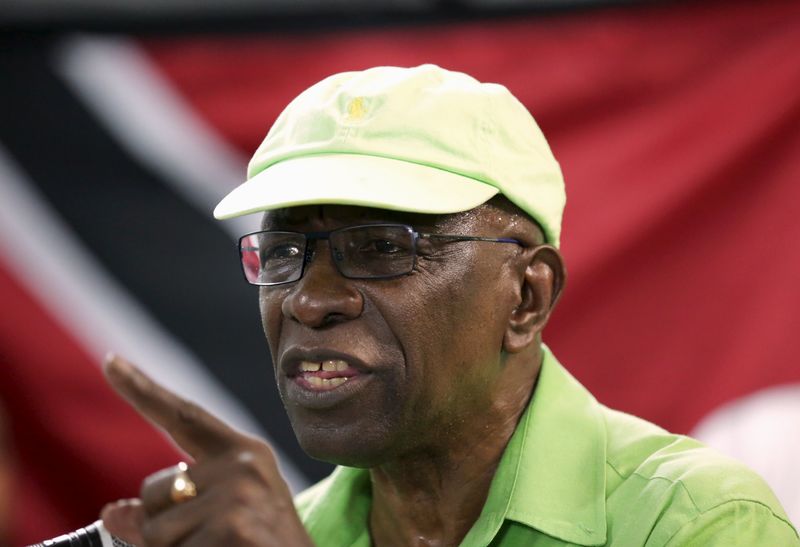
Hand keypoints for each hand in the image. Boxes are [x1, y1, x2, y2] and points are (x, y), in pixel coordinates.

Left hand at [100, 354, 312, 546]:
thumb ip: (170, 508)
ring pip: (155, 530)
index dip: (143, 390)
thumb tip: (114, 513)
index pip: (185, 417)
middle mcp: (242, 465)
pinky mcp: (234, 530)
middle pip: (155, 490)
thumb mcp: (221, 517)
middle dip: (162, 524)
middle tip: (212, 538)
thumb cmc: (264, 545)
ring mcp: (238, 497)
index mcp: (244, 453)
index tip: (111, 362)